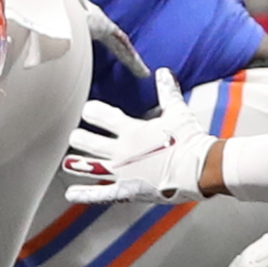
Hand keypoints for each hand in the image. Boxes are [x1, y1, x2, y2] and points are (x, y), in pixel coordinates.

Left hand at [61, 72, 205, 204]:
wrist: (201, 169)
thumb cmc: (190, 140)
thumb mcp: (178, 112)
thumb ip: (167, 92)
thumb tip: (164, 72)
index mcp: (132, 130)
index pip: (101, 115)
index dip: (92, 111)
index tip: (88, 110)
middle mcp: (122, 151)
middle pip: (89, 142)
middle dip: (80, 139)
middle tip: (75, 137)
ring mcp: (123, 172)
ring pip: (91, 167)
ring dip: (76, 165)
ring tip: (66, 163)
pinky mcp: (128, 191)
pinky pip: (101, 193)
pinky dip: (85, 194)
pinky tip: (71, 193)